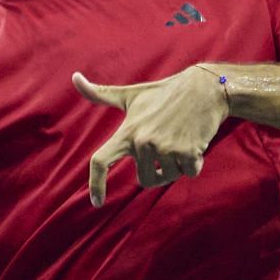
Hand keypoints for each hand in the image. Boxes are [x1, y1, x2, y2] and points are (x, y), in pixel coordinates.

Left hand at [72, 65, 228, 205]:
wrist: (204, 88)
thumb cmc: (164, 93)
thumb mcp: (131, 95)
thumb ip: (101, 94)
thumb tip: (74, 76)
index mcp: (126, 132)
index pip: (100, 161)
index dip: (96, 184)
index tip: (97, 202)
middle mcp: (143, 142)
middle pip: (144, 180)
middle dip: (156, 172)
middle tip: (166, 151)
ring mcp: (165, 148)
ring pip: (168, 177)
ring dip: (176, 166)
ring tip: (180, 141)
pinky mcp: (187, 152)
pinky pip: (189, 173)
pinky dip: (194, 163)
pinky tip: (195, 142)